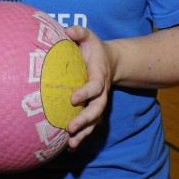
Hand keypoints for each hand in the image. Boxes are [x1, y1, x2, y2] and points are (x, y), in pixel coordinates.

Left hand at [63, 25, 112, 150]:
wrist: (110, 61)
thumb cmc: (94, 48)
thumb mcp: (88, 36)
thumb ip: (79, 32)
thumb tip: (68, 31)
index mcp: (98, 76)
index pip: (94, 87)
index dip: (85, 93)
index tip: (73, 98)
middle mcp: (100, 92)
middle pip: (96, 109)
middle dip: (84, 120)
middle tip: (70, 127)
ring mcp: (98, 102)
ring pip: (94, 122)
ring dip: (84, 133)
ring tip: (71, 144)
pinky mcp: (92, 109)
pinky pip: (90, 125)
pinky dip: (81, 136)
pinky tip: (69, 147)